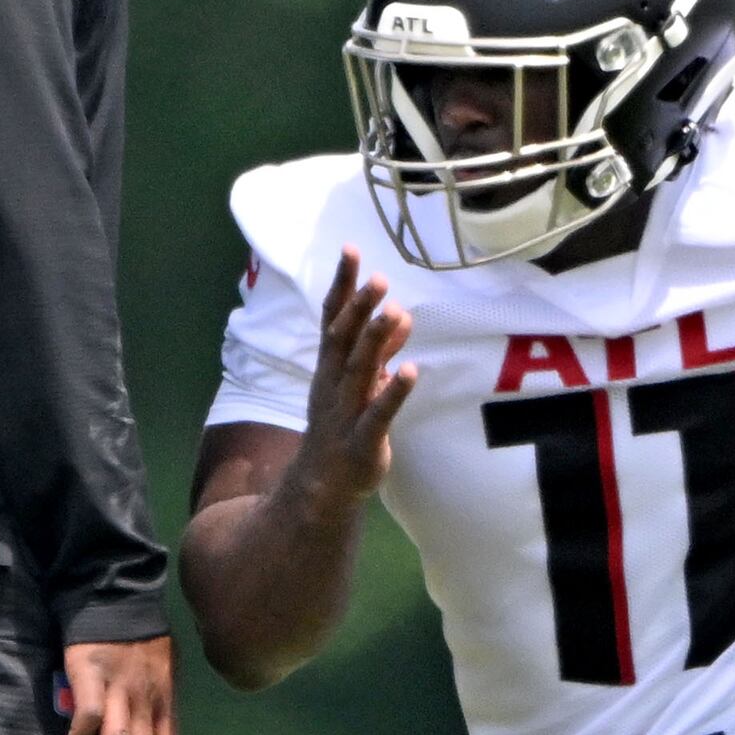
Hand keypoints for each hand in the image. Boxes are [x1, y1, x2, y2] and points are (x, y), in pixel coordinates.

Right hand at [297, 248, 417, 505]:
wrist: (322, 484)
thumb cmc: (343, 425)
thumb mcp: (359, 382)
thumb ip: (379, 350)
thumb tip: (399, 316)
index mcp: (330, 366)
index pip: (333, 318)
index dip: (342, 285)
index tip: (350, 249)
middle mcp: (333, 383)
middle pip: (343, 340)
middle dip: (359, 308)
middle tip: (378, 279)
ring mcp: (346, 411)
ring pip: (359, 372)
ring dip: (376, 342)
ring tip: (395, 312)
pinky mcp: (362, 441)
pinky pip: (379, 414)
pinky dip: (394, 392)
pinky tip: (412, 372)